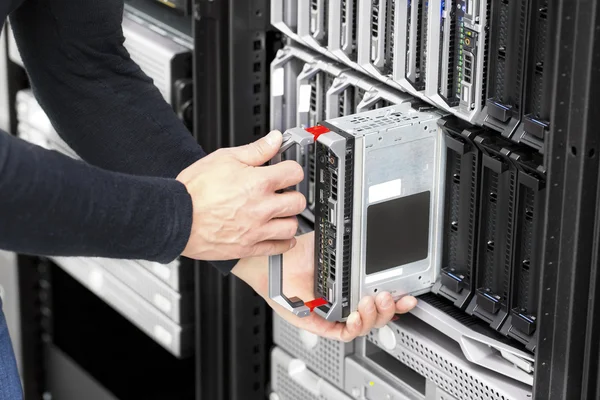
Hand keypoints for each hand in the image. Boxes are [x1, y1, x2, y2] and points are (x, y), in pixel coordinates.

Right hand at [176, 131, 305, 260]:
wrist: (176, 217)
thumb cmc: (195, 190)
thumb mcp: (224, 158)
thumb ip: (255, 150)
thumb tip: (274, 139)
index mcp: (258, 183)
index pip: (294, 172)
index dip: (291, 169)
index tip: (287, 171)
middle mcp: (261, 207)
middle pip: (298, 202)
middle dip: (293, 195)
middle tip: (283, 193)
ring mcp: (256, 229)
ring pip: (291, 227)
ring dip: (289, 219)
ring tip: (280, 214)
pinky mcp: (248, 247)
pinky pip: (278, 248)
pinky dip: (284, 243)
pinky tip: (280, 235)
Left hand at [232, 232, 417, 341]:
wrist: (274, 264)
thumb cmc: (297, 255)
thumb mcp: (331, 247)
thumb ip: (351, 249)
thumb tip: (371, 240)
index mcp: (353, 284)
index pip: (382, 296)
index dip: (398, 298)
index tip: (409, 295)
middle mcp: (347, 301)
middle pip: (379, 314)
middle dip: (390, 307)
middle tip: (388, 296)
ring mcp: (336, 314)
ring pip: (366, 325)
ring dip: (374, 315)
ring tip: (370, 301)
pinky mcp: (322, 324)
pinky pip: (344, 333)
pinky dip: (355, 326)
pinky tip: (356, 315)